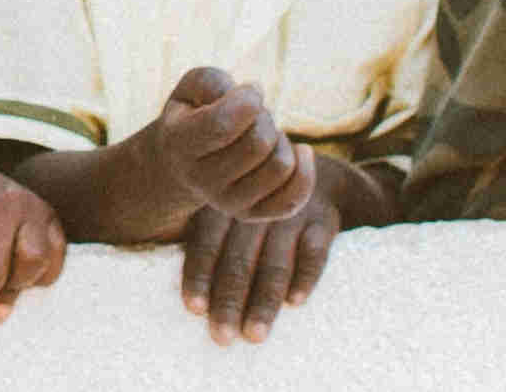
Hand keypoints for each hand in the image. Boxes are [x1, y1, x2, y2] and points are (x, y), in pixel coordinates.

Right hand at [134, 67, 312, 221]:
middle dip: (265, 117)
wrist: (184, 161)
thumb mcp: (193, 86)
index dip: (248, 100)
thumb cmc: (196, 113)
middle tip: (254, 115)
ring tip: (263, 134)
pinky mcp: (251, 215)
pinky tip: (297, 151)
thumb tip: (253, 99)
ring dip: (281, 140)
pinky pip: (293, 198)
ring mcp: (226, 203)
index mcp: (180, 144)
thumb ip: (214, 82)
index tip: (251, 90)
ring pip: (280, 166)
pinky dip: (303, 168)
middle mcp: (201, 181)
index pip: (223, 125)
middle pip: (259, 143)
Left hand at [174, 176, 341, 345]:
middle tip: (222, 337)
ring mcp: (290, 215)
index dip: (199, 276)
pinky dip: (306, 277)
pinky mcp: (323, 220)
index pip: (206, 243)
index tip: (194, 308)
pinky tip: (296, 302)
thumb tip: (183, 293)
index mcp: (223, 206)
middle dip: (229, 300)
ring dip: (264, 301)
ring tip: (254, 334)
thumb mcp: (227, 207)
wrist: (307, 169)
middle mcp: (255, 210)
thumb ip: (206, 240)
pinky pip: (315, 252)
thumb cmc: (254, 205)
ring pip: (275, 262)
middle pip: (239, 260)